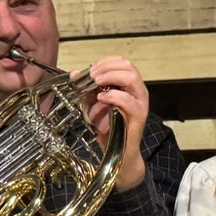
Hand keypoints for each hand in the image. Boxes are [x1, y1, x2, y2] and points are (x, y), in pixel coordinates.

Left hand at [84, 56, 151, 190]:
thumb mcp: (94, 104)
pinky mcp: (138, 116)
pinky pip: (128, 100)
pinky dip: (113, 96)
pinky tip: (102, 99)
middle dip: (107, 67)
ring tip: (96, 82)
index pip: (122, 62)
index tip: (90, 69)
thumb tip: (75, 73)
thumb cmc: (109, 128)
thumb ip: (87, 89)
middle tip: (92, 75)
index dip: (105, 62)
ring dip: (111, 77)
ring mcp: (140, 102)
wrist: (119, 153)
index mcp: (129, 85)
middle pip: (128, 66)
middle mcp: (138, 91)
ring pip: (131, 78)